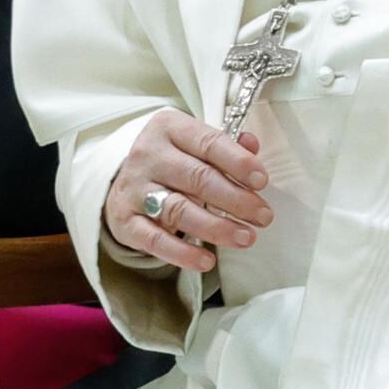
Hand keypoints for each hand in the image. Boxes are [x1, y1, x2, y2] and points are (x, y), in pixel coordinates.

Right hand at [103, 111, 271, 272]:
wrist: (126, 183)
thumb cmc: (173, 161)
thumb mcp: (195, 143)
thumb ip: (226, 144)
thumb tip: (252, 145)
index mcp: (168, 127)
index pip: (209, 143)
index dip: (238, 163)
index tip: (262, 181)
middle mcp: (148, 155)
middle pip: (198, 178)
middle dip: (236, 200)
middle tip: (263, 216)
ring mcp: (134, 189)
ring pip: (179, 210)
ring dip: (217, 228)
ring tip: (245, 237)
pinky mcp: (125, 222)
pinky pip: (155, 240)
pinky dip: (182, 253)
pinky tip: (207, 260)